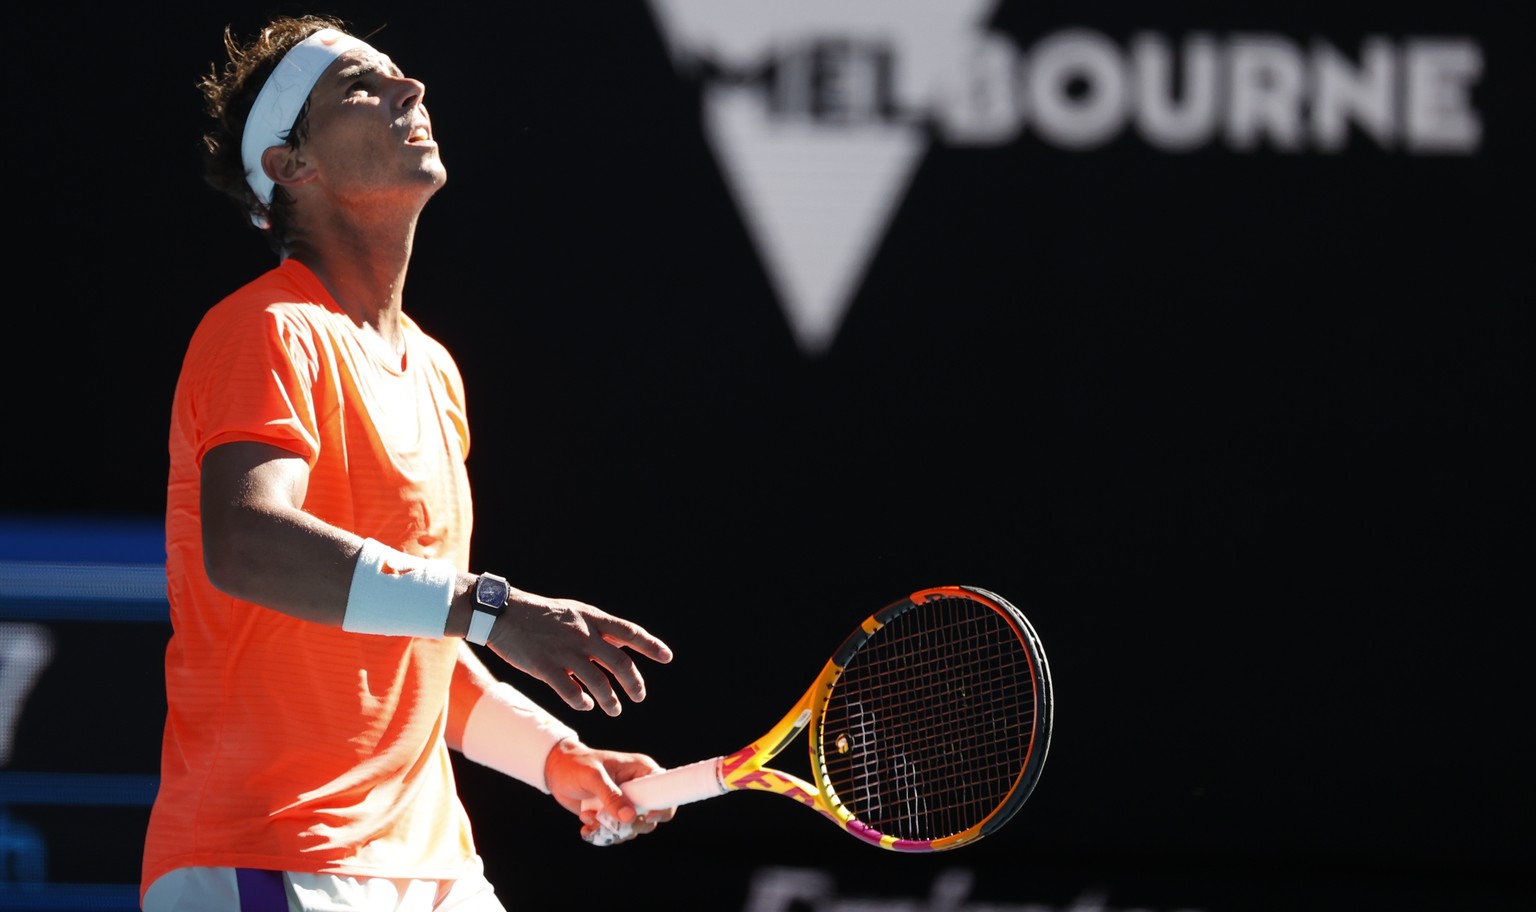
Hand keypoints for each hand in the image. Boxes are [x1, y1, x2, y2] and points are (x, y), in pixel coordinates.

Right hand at [486, 588, 672, 715]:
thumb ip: (598, 629)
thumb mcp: (574, 613)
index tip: (667, 657)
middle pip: (619, 664)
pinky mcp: (545, 668)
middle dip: (634, 684)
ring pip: (598, 683)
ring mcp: (564, 652)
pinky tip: (586, 706)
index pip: (629, 632)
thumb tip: (623, 644)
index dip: (650, 645)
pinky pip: (571, 693)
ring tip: (614, 710)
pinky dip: (582, 703)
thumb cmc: (540, 615)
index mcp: (591, 619)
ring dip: (611, 701)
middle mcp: (582, 635)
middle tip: (639, 697)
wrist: (502, 614)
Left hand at [544, 739, 676, 844]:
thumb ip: (611, 796)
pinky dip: (600, 835)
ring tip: (589, 816)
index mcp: (640, 771)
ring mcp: (624, 805)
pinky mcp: (611, 816)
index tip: (646, 817)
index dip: (662, 808)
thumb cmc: (576, 765)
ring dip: (609, 830)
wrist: (556, 772)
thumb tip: (630, 817)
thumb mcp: (593, 777)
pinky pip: (614, 835)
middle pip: (649, 819)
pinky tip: (586, 825)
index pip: (664, 791)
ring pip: (630, 830)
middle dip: (629, 826)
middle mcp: (637, 790)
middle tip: (611, 821)